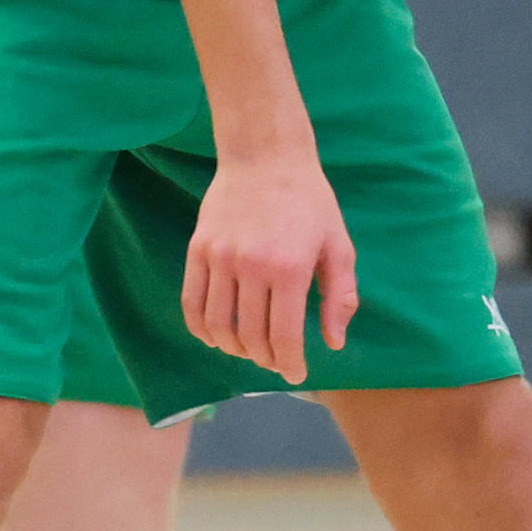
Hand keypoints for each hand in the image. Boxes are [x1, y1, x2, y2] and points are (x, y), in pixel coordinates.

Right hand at [184, 143, 355, 383]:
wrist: (266, 155)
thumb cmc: (310, 202)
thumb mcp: (338, 245)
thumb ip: (339, 296)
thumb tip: (334, 343)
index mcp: (291, 269)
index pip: (284, 336)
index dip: (290, 363)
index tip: (296, 375)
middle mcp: (252, 266)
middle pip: (251, 336)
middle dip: (265, 359)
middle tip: (276, 361)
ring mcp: (220, 258)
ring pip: (219, 325)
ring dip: (234, 349)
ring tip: (249, 350)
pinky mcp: (198, 250)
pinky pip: (192, 303)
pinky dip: (202, 329)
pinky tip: (215, 337)